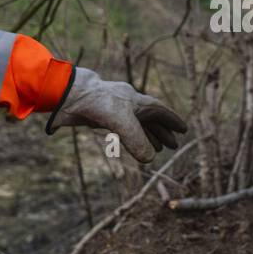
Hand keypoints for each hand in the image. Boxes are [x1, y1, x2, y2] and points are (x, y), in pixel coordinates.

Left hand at [47, 66, 187, 162]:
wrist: (68, 94)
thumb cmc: (97, 103)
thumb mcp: (121, 123)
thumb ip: (137, 141)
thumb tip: (150, 160)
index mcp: (136, 101)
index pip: (160, 111)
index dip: (171, 121)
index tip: (183, 130)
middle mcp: (127, 104)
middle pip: (150, 119)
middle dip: (162, 132)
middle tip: (172, 146)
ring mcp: (113, 110)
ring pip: (136, 124)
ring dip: (147, 136)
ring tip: (157, 150)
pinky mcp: (100, 116)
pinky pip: (121, 128)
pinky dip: (130, 137)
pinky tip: (131, 143)